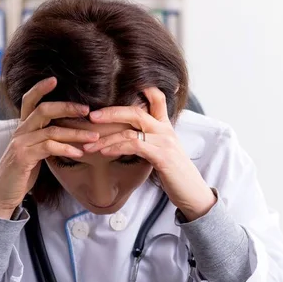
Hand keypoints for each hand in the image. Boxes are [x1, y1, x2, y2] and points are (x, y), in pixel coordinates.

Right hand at [0, 77, 98, 218]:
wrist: (2, 194)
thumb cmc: (21, 173)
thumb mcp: (35, 152)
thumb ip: (47, 140)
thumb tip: (69, 133)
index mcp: (24, 128)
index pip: (29, 101)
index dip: (40, 88)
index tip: (55, 79)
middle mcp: (20, 132)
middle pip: (43, 110)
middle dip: (67, 107)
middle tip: (87, 110)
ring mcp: (20, 144)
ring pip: (51, 130)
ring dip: (75, 133)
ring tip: (93, 137)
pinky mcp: (23, 157)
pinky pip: (48, 148)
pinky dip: (66, 149)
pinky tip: (78, 153)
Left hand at [83, 87, 215, 220]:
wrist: (192, 193)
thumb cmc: (175, 174)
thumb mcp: (162, 151)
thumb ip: (149, 140)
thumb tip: (130, 136)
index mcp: (165, 126)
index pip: (157, 98)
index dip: (142, 88)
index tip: (120, 88)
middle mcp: (165, 130)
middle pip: (136, 111)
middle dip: (111, 112)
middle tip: (92, 116)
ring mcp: (164, 142)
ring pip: (130, 131)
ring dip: (106, 138)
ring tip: (90, 145)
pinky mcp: (162, 156)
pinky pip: (134, 146)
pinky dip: (116, 148)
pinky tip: (104, 152)